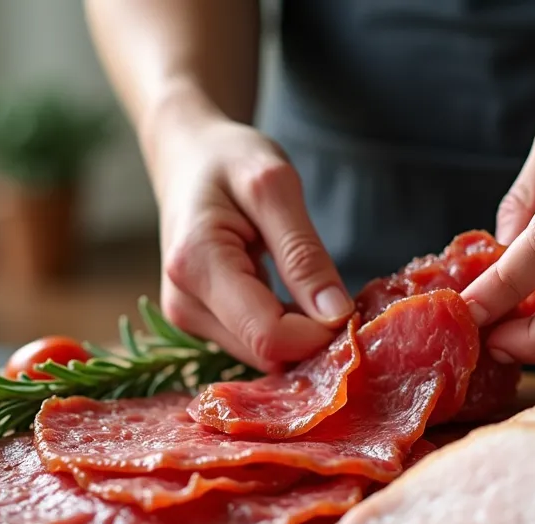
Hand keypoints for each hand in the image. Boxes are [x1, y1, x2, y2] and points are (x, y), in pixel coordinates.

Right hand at [147, 107, 353, 372]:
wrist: (187, 157)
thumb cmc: (229, 160)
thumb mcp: (275, 186)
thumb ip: (303, 253)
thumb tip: (335, 315)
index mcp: (197, 266)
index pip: (268, 336)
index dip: (319, 333)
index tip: (351, 305)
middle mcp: (184, 305)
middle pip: (266, 353)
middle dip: (312, 335)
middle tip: (338, 292)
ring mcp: (188, 319)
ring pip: (263, 356)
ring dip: (300, 333)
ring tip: (312, 286)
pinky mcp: (200, 323)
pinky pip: (255, 344)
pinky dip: (285, 329)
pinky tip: (293, 297)